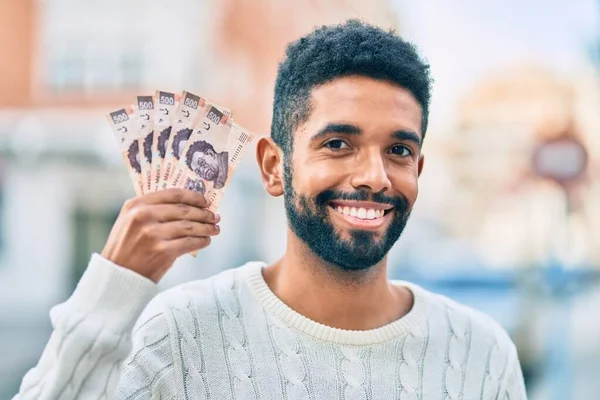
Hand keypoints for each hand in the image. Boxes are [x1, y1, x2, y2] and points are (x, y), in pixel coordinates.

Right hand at [101, 189, 219, 282]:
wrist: (117, 276)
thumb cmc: (126, 248)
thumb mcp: (129, 222)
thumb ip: (151, 210)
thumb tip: (188, 205)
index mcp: (136, 205)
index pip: (172, 194)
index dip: (193, 196)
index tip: (205, 201)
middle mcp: (143, 216)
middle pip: (184, 210)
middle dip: (204, 213)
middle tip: (214, 216)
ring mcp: (153, 234)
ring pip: (190, 226)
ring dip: (206, 228)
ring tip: (214, 229)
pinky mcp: (162, 251)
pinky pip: (190, 243)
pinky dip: (201, 241)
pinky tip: (205, 241)